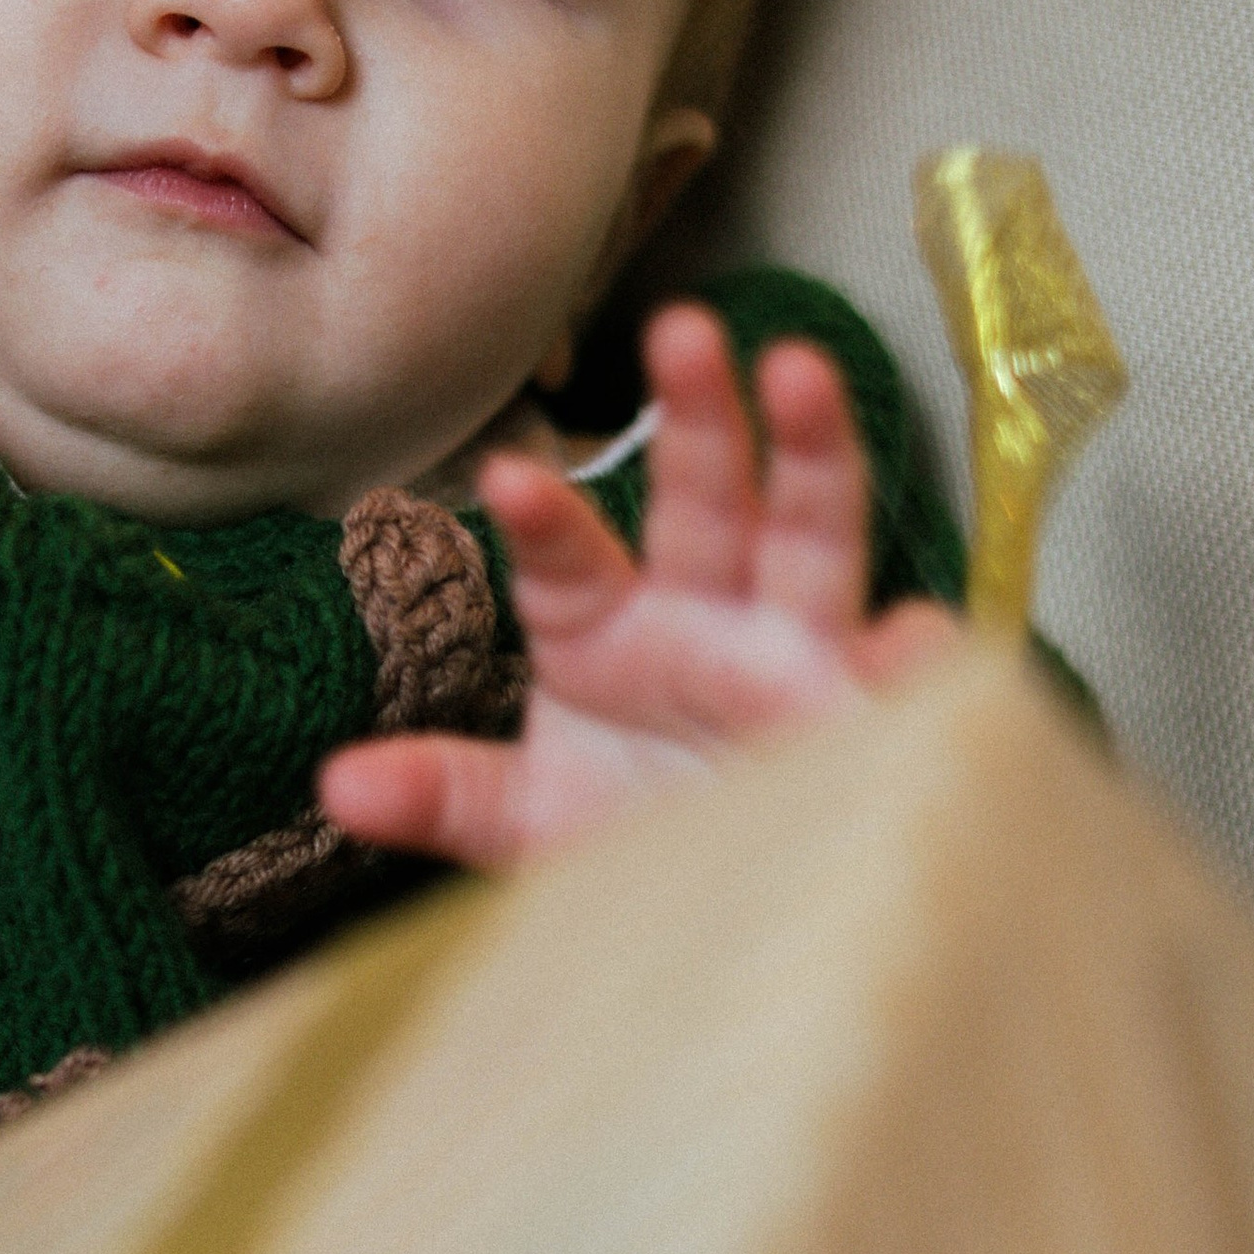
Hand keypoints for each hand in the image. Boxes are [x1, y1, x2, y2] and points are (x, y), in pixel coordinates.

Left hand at [320, 303, 960, 867]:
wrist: (733, 924)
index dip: (544, 521)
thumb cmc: (626, 845)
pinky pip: (909, 674)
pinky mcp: (876, 717)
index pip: (569, 559)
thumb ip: (444, 798)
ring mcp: (799, 654)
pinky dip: (915, 657)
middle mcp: (709, 616)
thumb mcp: (527, 830)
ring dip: (813, 454)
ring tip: (804, 375)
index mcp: (608, 627)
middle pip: (705, 501)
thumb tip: (338, 788)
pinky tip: (912, 646)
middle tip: (681, 330)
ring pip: (813, 538)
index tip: (506, 477)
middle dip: (697, 418)